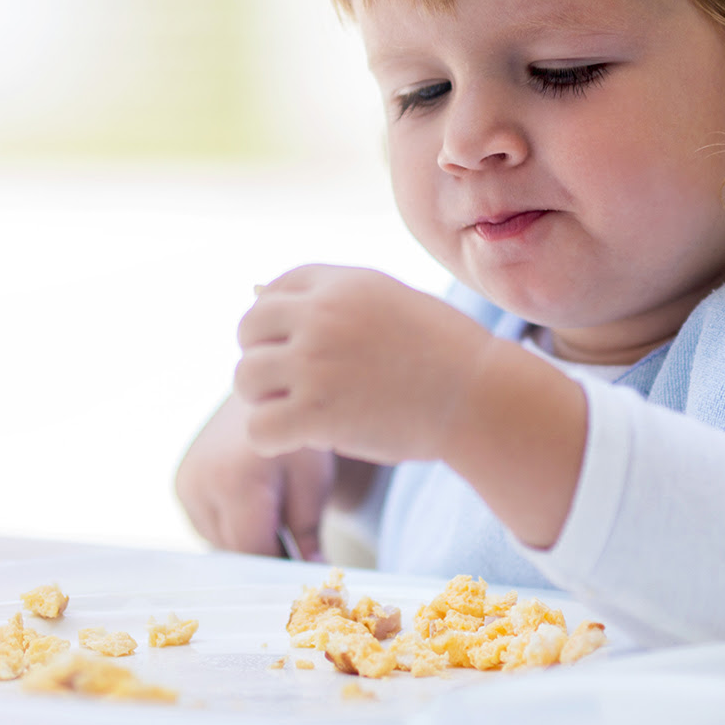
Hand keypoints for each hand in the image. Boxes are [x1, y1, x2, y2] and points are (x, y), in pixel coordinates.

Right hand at [174, 393, 331, 559]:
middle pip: (231, 550)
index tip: (303, 572)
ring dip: (244, 541)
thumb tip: (313, 575)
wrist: (269, 386)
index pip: (251, 552)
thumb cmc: (297, 433)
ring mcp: (184, 483)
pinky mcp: (180, 481)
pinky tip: (255, 506)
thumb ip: (308, 533)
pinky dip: (230, 526)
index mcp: (234, 483)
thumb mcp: (314, 481)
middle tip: (295, 546)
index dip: (280, 568)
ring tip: (275, 516)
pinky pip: (205, 525)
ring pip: (216, 542)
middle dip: (265, 554)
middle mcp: (199, 485)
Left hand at [234, 265, 497, 464]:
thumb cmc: (444, 352)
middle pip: (249, 329)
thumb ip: (333, 296)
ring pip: (246, 379)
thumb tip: (257, 289)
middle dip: (264, 357)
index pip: (273, 291)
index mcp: (341, 284)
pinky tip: (298, 440)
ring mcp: (314, 364)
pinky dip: (272, 439)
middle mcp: (321, 316)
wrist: (479, 396)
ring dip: (264, 399)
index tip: (299, 349)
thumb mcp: (390, 300)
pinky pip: (258, 428)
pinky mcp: (315, 413)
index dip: (277, 323)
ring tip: (297, 412)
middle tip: (292, 384)